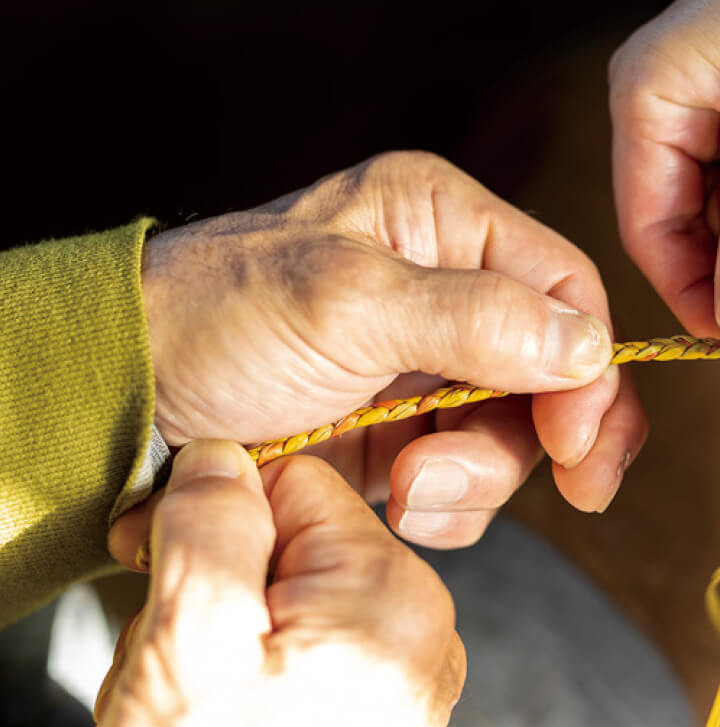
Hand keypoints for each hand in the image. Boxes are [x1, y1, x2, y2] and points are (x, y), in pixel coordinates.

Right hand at [95, 440, 463, 726]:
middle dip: (226, 576)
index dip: (219, 511)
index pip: (300, 483)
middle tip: (186, 652)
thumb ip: (212, 525)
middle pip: (299, 537)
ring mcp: (408, 670)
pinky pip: (313, 640)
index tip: (163, 553)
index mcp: (394, 590)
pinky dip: (262, 662)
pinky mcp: (386, 704)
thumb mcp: (191, 641)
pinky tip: (237, 715)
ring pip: (296, 589)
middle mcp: (422, 624)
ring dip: (235, 626)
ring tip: (210, 697)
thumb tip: (221, 455)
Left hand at [143, 152, 645, 544]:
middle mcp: (448, 285)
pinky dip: (448, 503)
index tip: (577, 442)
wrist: (122, 400)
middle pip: (552, 369)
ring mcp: (427, 362)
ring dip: (477, 477)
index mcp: (443, 221)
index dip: (590, 366)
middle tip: (496, 482)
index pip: (565, 287)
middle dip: (529, 437)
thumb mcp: (344, 304)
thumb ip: (475, 319)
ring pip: (515, 430)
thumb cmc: (216, 319)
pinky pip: (468, 472)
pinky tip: (399, 504)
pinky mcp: (403, 427)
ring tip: (407, 490)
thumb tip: (589, 348)